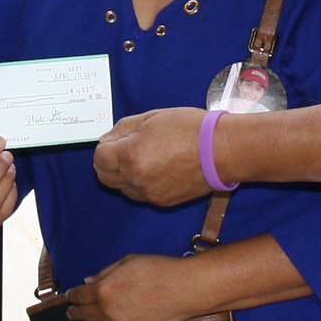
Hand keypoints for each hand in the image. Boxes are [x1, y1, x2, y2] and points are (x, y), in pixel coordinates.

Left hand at [63, 254, 207, 320]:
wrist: (184, 287)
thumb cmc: (158, 269)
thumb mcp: (127, 261)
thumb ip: (105, 272)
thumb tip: (88, 281)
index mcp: (104, 288)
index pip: (79, 294)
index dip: (71, 295)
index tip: (69, 295)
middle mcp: (108, 310)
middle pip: (84, 313)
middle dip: (74, 312)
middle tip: (71, 311)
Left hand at [92, 108, 211, 206]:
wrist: (221, 151)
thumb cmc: (189, 128)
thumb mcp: (152, 117)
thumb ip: (124, 129)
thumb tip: (110, 139)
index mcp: (130, 156)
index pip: (99, 158)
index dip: (106, 145)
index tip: (117, 139)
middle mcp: (136, 180)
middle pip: (105, 177)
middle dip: (109, 162)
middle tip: (124, 148)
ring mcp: (150, 194)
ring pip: (122, 188)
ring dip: (124, 175)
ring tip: (144, 157)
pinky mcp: (162, 202)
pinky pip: (141, 195)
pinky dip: (141, 183)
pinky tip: (157, 168)